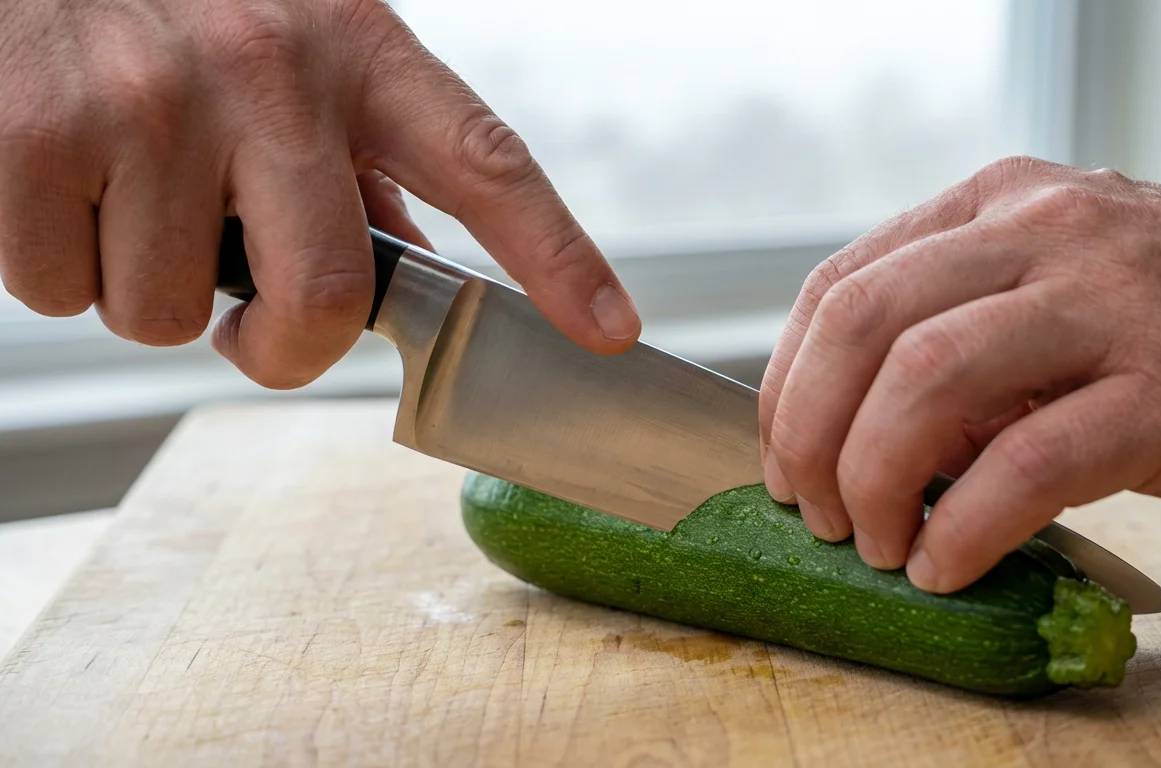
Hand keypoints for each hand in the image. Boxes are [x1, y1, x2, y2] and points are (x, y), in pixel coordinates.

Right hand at [0, 0, 639, 387]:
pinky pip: (61, 291)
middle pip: (323, 299)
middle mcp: (267, 70)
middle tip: (252, 325)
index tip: (607, 329)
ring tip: (126, 193)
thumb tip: (403, 261)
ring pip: (167, 315)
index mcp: (356, 50)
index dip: (558, 256)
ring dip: (145, 290)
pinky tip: (63, 182)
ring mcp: (152, 103)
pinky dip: (56, 267)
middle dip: (281, 349)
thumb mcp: (298, 41)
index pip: (485, 164)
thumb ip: (358, 151)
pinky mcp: (39, 133)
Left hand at [759, 156, 1160, 592]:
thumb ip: (965, 333)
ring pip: (926, 382)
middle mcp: (1045, 233)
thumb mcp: (1064, 279)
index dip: (789, 382)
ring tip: (877, 543)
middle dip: (808, 432)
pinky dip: (962, 528)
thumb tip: (866, 432)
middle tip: (814, 510)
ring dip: (872, 480)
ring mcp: (1110, 307)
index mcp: (1002, 204)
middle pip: (863, 324)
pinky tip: (946, 566)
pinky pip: (1026, 464)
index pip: (843, 284)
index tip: (785, 454)